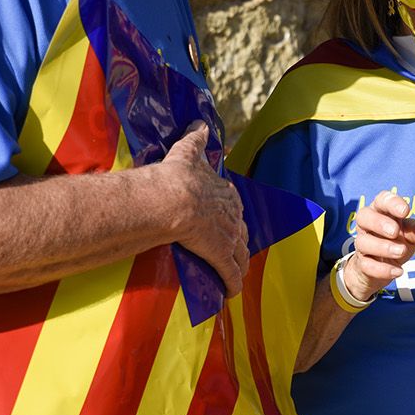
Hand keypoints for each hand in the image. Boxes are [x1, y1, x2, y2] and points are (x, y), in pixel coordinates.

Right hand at [159, 121, 249, 296]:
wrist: (173, 197)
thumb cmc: (178, 175)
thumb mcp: (188, 152)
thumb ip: (196, 138)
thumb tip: (201, 122)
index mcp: (225, 193)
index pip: (233, 206)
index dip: (231, 214)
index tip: (229, 220)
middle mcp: (232, 215)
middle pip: (241, 231)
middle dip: (239, 240)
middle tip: (234, 249)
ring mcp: (229, 236)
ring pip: (239, 254)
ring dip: (238, 264)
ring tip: (236, 273)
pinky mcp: (221, 255)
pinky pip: (230, 274)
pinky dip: (232, 283)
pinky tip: (231, 292)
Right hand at [343, 190, 414, 302]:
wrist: (381, 268)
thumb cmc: (396, 240)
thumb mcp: (410, 234)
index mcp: (380, 210)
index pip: (382, 200)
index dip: (392, 203)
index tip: (405, 211)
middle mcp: (367, 224)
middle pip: (363, 216)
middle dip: (379, 223)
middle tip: (395, 232)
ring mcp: (362, 244)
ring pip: (363, 242)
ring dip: (383, 247)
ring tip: (401, 252)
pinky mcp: (362, 263)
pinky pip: (367, 265)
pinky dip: (383, 269)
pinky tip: (399, 271)